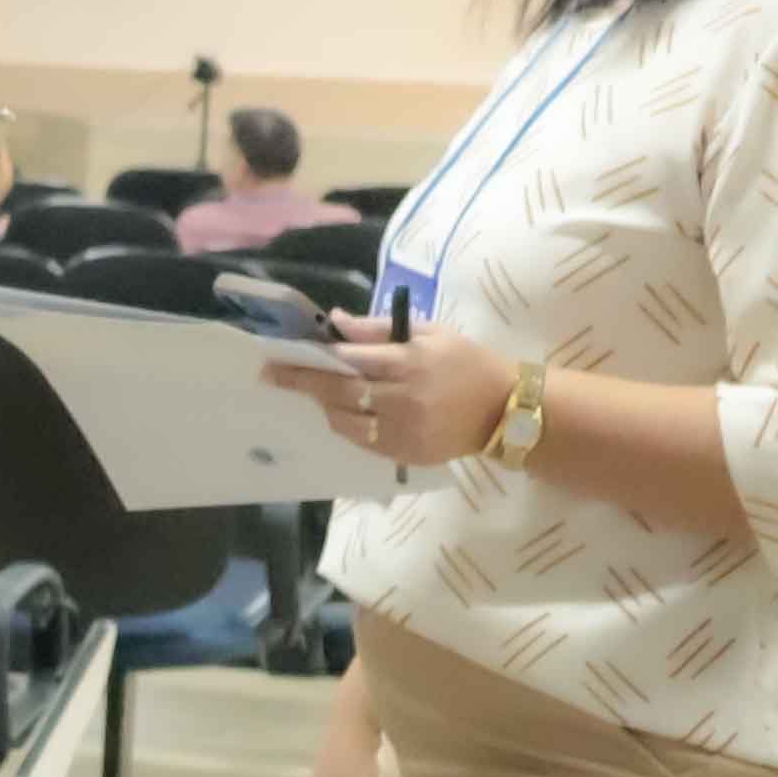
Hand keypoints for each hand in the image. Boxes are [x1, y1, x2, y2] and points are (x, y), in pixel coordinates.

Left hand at [283, 315, 510, 469]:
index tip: (282, 353)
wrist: (506, 409)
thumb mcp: (431, 334)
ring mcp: (403, 430)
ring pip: (346, 420)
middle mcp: (402, 398)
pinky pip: (363, 441)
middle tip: (272, 375)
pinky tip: (340, 412)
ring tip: (311, 393)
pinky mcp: (405, 454)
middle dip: (302, 382)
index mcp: (409, 363)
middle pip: (339, 391)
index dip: (312, 357)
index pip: (348, 360)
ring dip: (324, 405)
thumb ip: (381, 330)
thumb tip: (336, 322)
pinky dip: (347, 425)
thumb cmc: (466, 363)